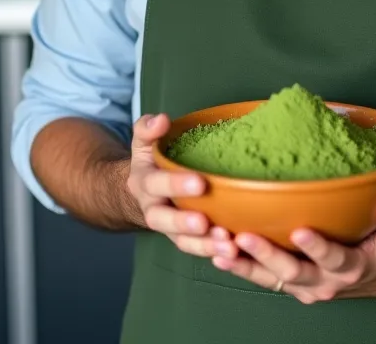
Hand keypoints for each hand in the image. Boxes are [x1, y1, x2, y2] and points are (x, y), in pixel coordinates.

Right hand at [126, 113, 238, 260]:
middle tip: (206, 223)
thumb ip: (148, 129)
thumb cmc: (151, 159)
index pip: (157, 183)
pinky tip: (234, 253)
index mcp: (144, 182)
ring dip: (204, 246)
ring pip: (182, 242)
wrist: (141, 189)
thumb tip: (161, 120)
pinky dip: (212, 254)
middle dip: (184, 223)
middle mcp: (154, 208)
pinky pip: (196, 250)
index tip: (200, 182)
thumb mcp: (144, 141)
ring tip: (228, 246)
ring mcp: (169, 227)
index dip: (176, 184)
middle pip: (164, 220)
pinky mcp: (184, 238)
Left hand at [210, 193, 375, 302]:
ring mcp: (304, 285)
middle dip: (266, 255)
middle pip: (292, 272)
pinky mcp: (290, 282)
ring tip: (219, 249)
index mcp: (351, 268)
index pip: (333, 259)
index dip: (317, 247)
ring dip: (244, 265)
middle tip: (243, 237)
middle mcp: (324, 281)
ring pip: (270, 278)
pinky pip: (263, 277)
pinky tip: (217, 252)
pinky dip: (240, 266)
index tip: (300, 230)